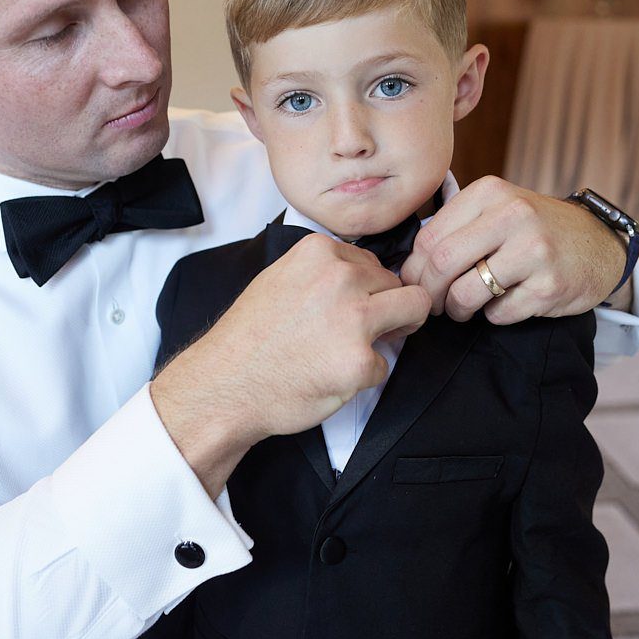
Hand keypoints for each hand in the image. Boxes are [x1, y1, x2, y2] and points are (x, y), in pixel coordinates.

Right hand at [151, 234, 429, 495]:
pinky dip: (364, 375)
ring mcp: (354, 319)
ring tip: (353, 349)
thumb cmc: (249, 338)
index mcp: (320, 252)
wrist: (224, 385)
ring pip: (413, 310)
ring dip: (392, 332)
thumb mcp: (282, 278)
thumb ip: (325, 272)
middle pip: (397, 284)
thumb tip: (368, 278)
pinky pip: (386, 364)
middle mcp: (341, 278)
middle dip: (386, 309)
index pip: (372, 261)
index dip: (366, 289)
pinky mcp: (360, 361)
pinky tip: (330, 377)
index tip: (350, 308)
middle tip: (356, 333)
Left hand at [400, 176, 625, 324]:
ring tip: (462, 308)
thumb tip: (408, 266)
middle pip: (441, 264)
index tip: (414, 283)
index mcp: (491, 192)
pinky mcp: (549, 286)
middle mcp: (513, 215)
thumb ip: (456, 226)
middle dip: (428, 293)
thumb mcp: (498, 209)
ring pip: (466, 293)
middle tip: (431, 305)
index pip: (429, 236)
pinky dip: (492, 316)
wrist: (598, 244)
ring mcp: (534, 251)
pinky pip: (498, 313)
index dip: (414, 268)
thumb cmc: (534, 230)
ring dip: (456, 309)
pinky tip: (503, 304)